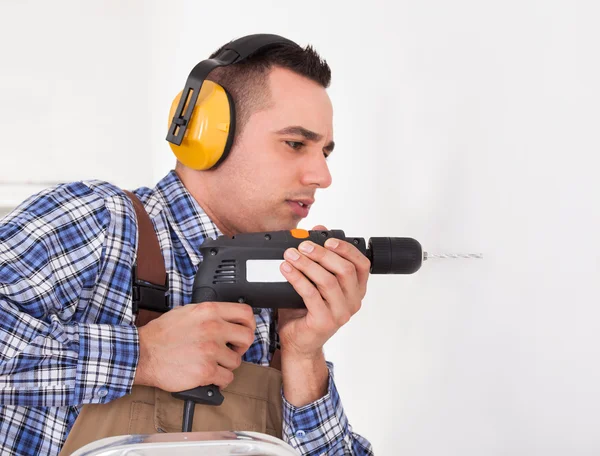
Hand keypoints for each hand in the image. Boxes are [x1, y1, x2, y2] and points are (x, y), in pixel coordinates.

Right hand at [134, 302, 255, 390]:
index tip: (245, 330)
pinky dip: (220, 380)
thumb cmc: (161, 335)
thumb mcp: (186, 312)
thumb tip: (226, 319)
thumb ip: (209, 314)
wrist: (142, 354)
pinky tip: (209, 376)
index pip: (245, 312)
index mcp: (209, 311)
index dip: (249, 323)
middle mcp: (213, 328)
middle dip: (241, 346)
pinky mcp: (206, 371)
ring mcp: (210, 350)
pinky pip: (227, 378)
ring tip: (212, 363)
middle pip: (247, 337)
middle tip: (231, 350)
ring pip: (237, 361)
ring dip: (226, 365)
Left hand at [278, 225, 370, 358]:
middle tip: (302, 246)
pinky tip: (286, 269)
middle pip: (344, 270)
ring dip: (307, 264)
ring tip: (290, 255)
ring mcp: (340, 313)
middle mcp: (353, 302)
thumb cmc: (306, 311)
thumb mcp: (314, 280)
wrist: (298, 342)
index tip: (328, 240)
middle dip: (322, 254)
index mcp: (356, 290)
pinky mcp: (324, 321)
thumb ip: (318, 256)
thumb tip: (318, 229)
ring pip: (328, 281)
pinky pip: (311, 294)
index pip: (362, 264)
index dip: (346, 249)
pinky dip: (297, 278)